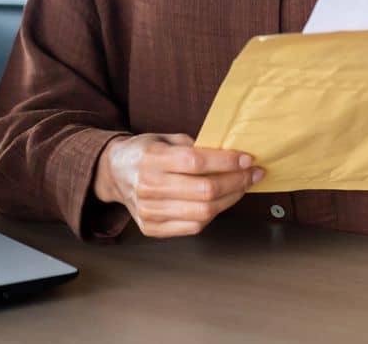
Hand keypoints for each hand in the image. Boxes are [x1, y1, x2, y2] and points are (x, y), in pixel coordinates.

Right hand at [93, 132, 262, 237]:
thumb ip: (195, 146)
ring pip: (203, 212)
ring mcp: (148, 210)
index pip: (197, 162)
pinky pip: (193, 227)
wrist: (114, 173)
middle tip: (253, 174)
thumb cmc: (145, 152)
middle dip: (237, 182)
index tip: (247, 159)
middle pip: (204, 190)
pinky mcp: (151, 228)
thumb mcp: (165, 138)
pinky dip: (213, 215)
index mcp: (152, 158)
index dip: (227, 162)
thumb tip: (232, 156)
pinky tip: (222, 202)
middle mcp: (148, 186)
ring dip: (231, 200)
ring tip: (242, 188)